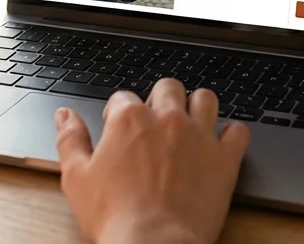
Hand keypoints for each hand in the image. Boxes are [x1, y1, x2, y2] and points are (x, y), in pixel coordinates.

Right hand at [54, 79, 250, 243]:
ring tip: (190, 123)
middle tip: (155, 123)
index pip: (123, 98)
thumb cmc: (115, 216)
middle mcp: (167, 119)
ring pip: (205, 98)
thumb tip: (65, 115)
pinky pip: (238, 131)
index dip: (118, 113)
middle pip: (167, 87)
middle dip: (160, 99)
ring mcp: (199, 136)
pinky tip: (222, 143)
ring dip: (197, 106)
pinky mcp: (224, 159)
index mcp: (129, 120)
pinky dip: (232, 134)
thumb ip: (70, 139)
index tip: (118, 130)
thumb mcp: (76, 178)